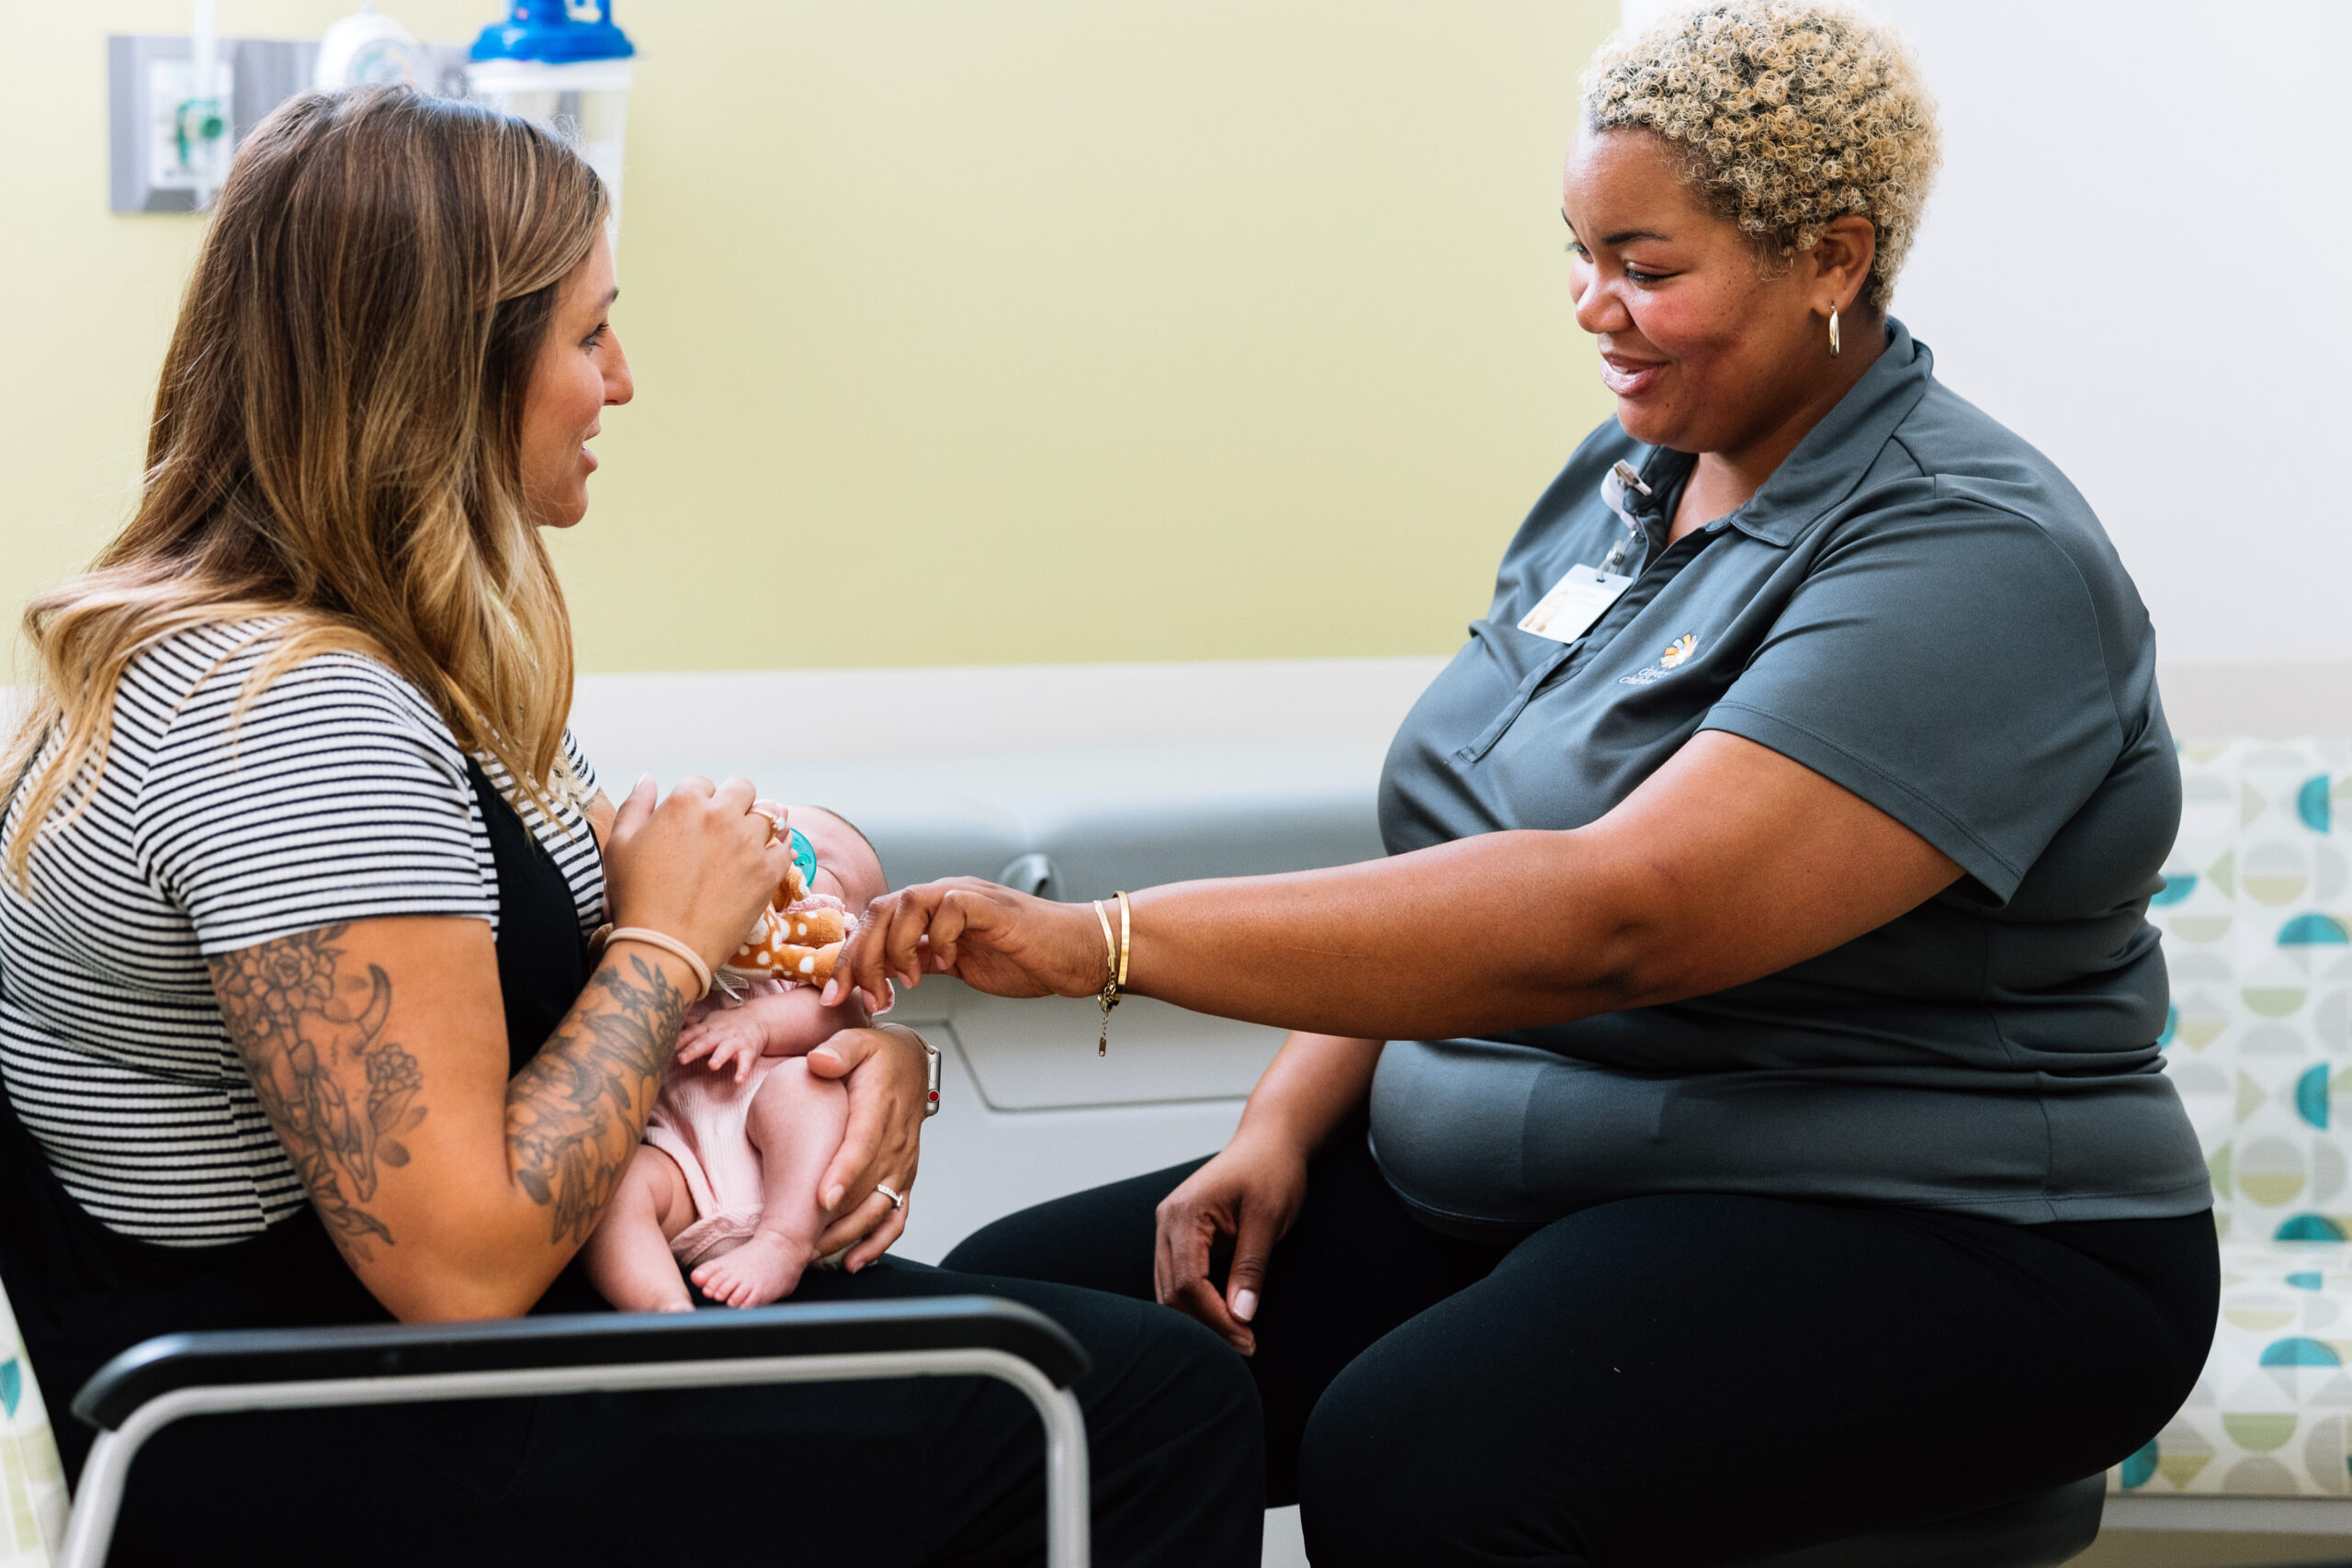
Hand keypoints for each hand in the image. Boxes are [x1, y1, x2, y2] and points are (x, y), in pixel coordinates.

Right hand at [603, 776, 796, 971]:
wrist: (666, 948)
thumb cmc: (636, 898)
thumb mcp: (619, 845)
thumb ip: (635, 805)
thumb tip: (648, 778)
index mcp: (685, 804)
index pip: (702, 783)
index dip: (698, 799)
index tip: (695, 819)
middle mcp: (722, 816)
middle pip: (743, 788)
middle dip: (735, 800)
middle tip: (727, 822)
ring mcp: (749, 844)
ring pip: (772, 812)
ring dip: (764, 818)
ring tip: (754, 833)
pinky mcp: (769, 872)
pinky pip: (787, 847)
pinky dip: (781, 847)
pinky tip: (770, 855)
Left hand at [676, 1008, 766, 1082]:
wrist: (758, 1019)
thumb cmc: (727, 1022)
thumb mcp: (709, 1020)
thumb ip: (690, 1025)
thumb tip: (668, 1024)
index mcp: (708, 1027)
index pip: (692, 1032)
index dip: (680, 1039)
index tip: (666, 1045)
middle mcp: (720, 1033)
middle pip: (705, 1041)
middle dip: (694, 1049)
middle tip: (682, 1059)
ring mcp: (735, 1042)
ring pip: (726, 1049)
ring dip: (719, 1057)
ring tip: (712, 1066)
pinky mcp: (748, 1051)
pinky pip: (746, 1061)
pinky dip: (743, 1070)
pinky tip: (738, 1080)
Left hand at [804, 1025, 928, 1269]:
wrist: (910, 1065)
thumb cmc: (876, 1055)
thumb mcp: (857, 1040)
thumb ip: (840, 1050)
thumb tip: (820, 1061)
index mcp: (881, 1107)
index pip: (863, 1143)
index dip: (845, 1173)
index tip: (822, 1199)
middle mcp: (896, 1141)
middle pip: (869, 1188)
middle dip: (838, 1219)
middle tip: (803, 1243)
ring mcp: (903, 1163)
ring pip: (881, 1208)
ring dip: (851, 1235)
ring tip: (816, 1255)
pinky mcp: (903, 1177)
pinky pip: (897, 1217)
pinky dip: (878, 1242)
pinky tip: (853, 1261)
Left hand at [825, 878, 1102, 1014]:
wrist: (1080, 953)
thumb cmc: (1030, 958)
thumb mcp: (965, 965)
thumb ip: (929, 960)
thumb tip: (892, 975)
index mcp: (934, 910)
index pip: (876, 922)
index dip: (850, 957)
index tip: (837, 996)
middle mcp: (945, 895)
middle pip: (880, 910)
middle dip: (860, 957)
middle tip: (859, 996)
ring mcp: (968, 896)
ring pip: (906, 903)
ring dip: (892, 948)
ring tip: (901, 985)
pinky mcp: (991, 905)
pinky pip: (948, 907)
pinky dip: (936, 937)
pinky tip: (942, 964)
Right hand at [1155, 1127, 1309, 1356]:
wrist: (1270, 1141)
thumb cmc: (1272, 1170)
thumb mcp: (1269, 1218)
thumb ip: (1251, 1267)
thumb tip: (1242, 1316)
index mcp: (1185, 1213)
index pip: (1189, 1283)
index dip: (1216, 1318)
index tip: (1247, 1339)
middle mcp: (1167, 1221)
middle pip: (1172, 1292)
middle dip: (1207, 1325)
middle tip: (1246, 1346)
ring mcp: (1169, 1229)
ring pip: (1170, 1290)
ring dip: (1201, 1318)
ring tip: (1239, 1338)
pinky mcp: (1179, 1236)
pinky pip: (1180, 1279)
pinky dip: (1199, 1303)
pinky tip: (1226, 1317)